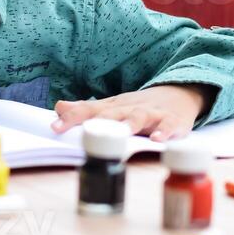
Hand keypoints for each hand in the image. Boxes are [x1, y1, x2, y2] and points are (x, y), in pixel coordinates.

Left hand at [52, 84, 214, 141]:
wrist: (178, 93)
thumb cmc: (138, 106)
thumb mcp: (112, 106)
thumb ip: (86, 109)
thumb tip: (58, 107)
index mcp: (113, 107)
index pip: (89, 111)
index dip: (72, 118)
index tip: (55, 127)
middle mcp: (129, 109)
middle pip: (111, 113)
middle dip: (96, 122)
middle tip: (82, 131)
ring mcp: (151, 114)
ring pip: (139, 117)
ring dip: (129, 125)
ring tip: (120, 134)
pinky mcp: (172, 122)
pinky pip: (169, 126)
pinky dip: (164, 133)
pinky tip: (157, 141)